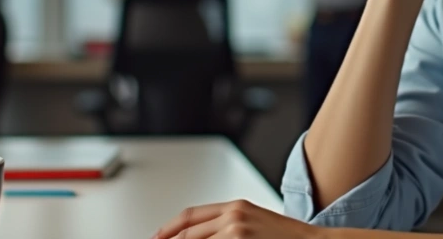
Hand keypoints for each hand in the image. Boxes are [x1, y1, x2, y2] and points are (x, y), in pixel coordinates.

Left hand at [153, 200, 320, 238]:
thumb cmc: (287, 238)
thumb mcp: (255, 221)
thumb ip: (227, 226)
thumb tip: (200, 235)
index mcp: (235, 206)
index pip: (190, 216)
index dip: (167, 228)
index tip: (156, 238)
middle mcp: (233, 217)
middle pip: (187, 234)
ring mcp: (237, 233)